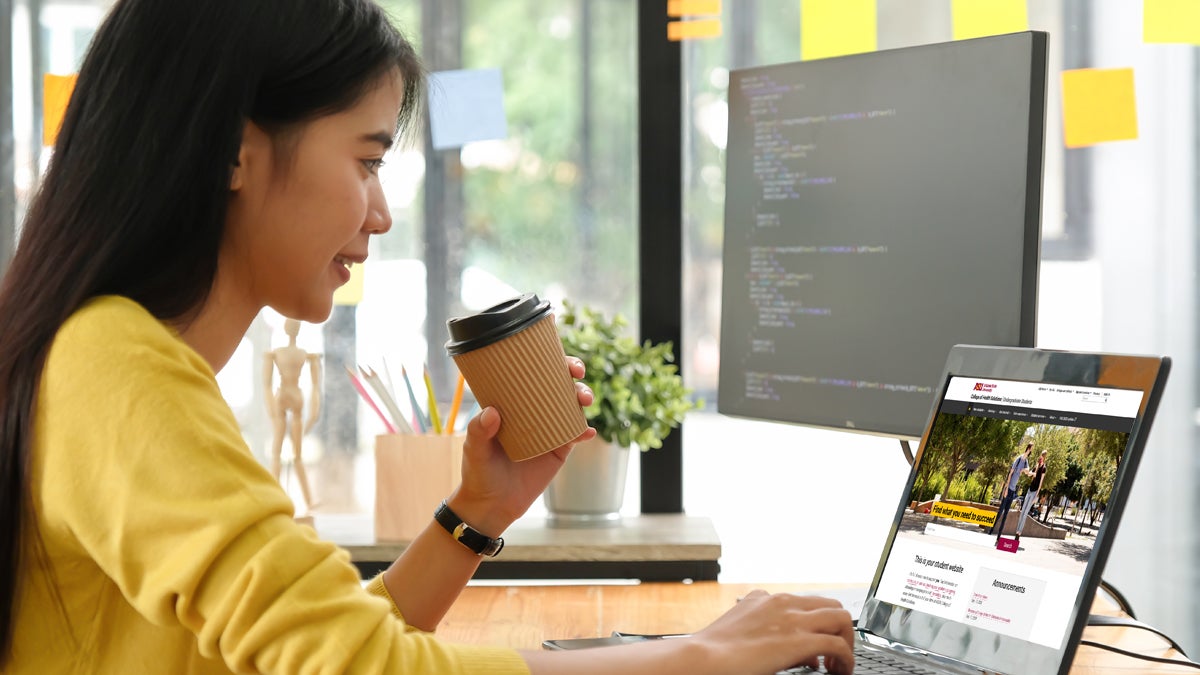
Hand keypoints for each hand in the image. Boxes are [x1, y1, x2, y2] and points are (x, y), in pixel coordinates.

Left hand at [449, 356, 596, 533]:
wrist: (492, 505)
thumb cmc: (478, 471)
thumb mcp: (474, 449)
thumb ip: (479, 431)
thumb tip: (492, 412)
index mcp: (512, 403)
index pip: (530, 374)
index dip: (546, 360)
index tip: (555, 356)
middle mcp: (533, 412)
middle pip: (557, 384)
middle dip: (572, 373)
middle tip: (576, 373)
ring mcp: (548, 429)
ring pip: (571, 405)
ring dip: (583, 396)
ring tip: (584, 400)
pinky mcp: (559, 450)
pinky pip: (576, 435)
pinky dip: (585, 431)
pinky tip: (588, 432)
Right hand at [690, 591, 854, 674]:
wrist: (702, 659)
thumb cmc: (714, 651)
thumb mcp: (741, 628)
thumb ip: (764, 628)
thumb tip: (784, 645)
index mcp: (765, 599)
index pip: (805, 602)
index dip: (815, 625)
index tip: (813, 647)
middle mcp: (782, 603)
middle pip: (830, 605)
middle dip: (838, 629)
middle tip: (833, 653)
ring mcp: (792, 619)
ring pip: (840, 618)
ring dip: (846, 641)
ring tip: (839, 664)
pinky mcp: (800, 641)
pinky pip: (837, 645)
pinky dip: (846, 658)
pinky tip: (840, 671)